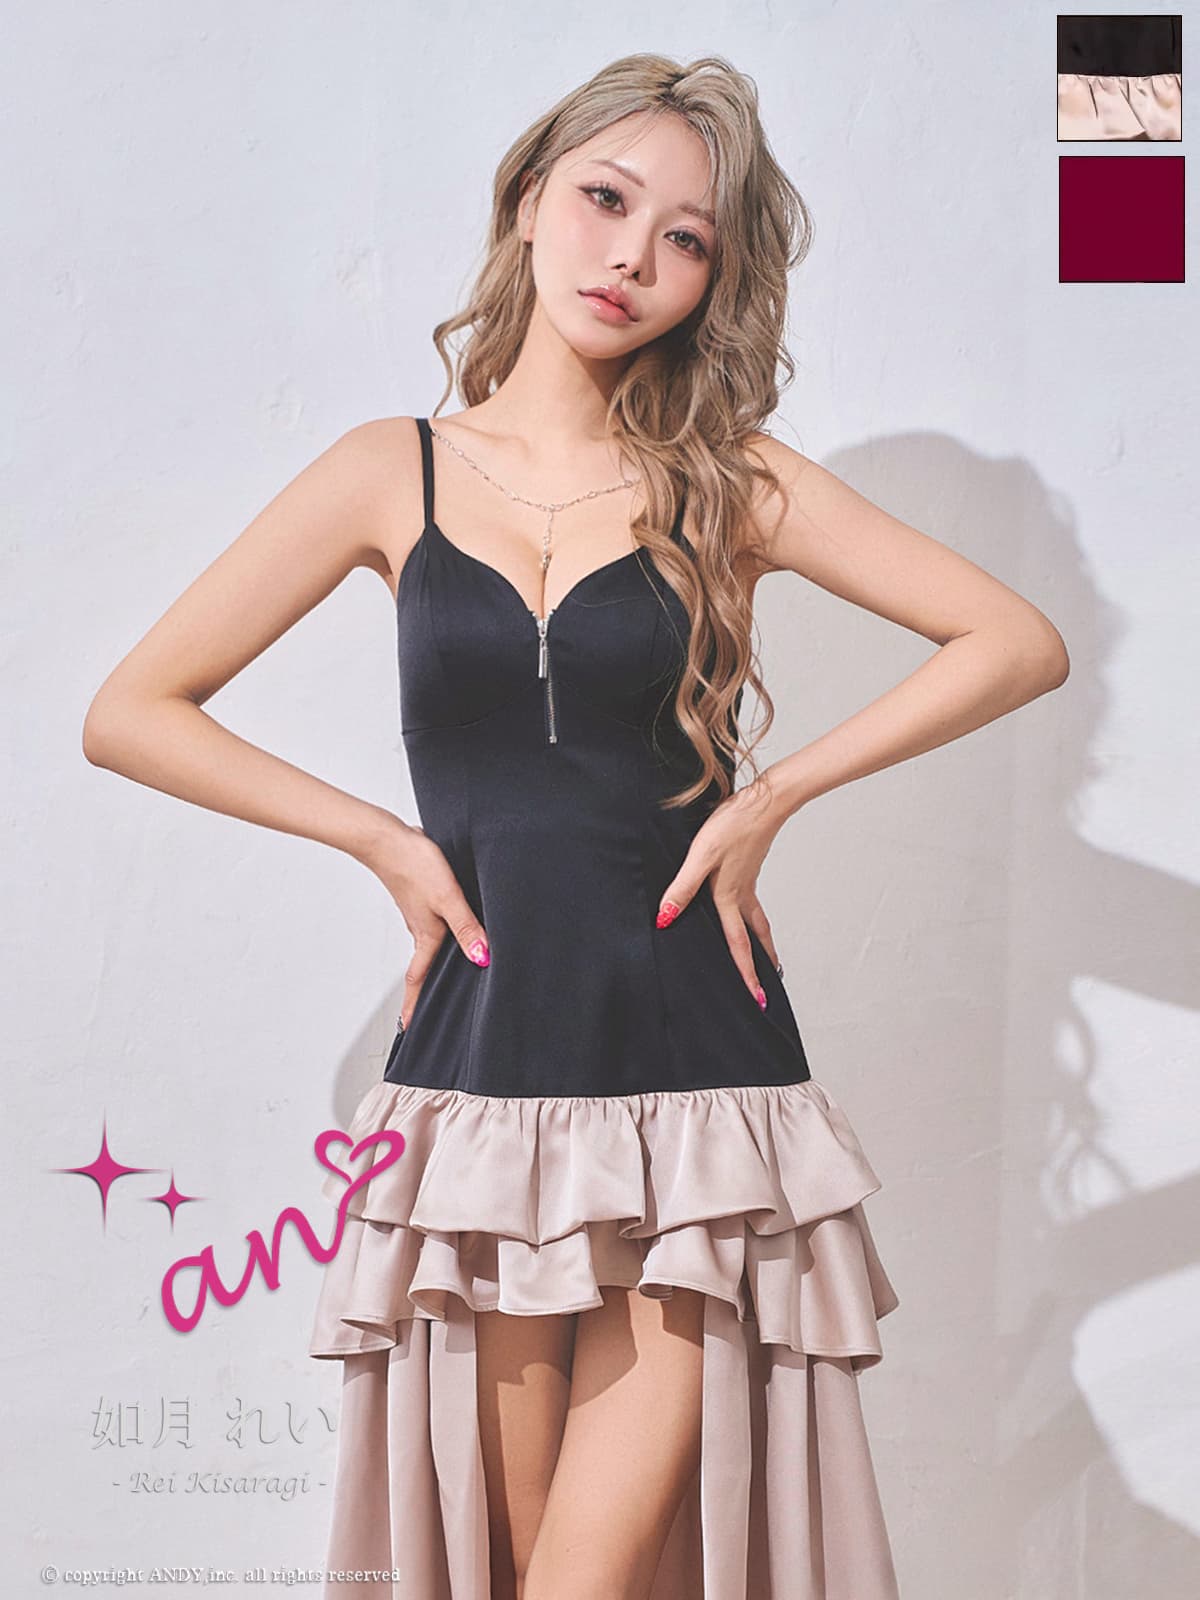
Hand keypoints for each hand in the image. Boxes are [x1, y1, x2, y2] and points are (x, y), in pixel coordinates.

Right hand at [359, 817, 489, 1030]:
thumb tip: (482, 958)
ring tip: (442, 977)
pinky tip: (451, 928)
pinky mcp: (421, 895)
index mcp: (426, 935)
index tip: (408, 1028)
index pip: (418, 979)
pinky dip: (440, 935)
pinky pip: (433, 923)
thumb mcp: (448, 898)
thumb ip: (466, 927)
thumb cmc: (414, 865)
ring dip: (433, 963)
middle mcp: (421, 928)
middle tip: (422, 1012)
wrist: (386, 837)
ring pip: (429, 944)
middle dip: (423, 991)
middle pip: (423, 966)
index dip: (414, 1005)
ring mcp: (419, 912)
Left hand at [654, 776, 785, 1005]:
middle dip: (762, 964)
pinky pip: (752, 900)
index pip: (738, 945)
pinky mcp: (749, 866)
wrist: (767, 801)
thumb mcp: (700, 856)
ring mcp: (748, 880)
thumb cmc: (732, 825)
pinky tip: (743, 906)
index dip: (746, 973)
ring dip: (763, 941)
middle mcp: (742, 893)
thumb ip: (682, 887)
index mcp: (729, 897)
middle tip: (770, 985)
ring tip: (769, 956)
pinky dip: (754, 915)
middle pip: (755, 937)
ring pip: (757, 919)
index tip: (757, 999)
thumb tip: (666, 918)